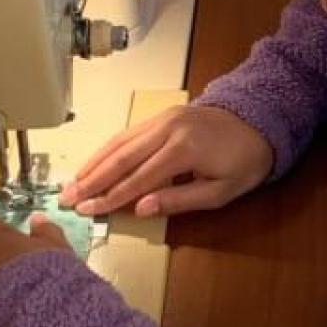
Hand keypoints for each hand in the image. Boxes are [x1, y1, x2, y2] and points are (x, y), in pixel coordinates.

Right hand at [59, 105, 271, 217]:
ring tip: (73, 183)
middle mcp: (168, 129)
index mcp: (184, 149)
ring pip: (120, 141)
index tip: (88, 211)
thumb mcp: (221, 191)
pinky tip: (94, 163)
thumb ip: (180, 200)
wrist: (259, 121)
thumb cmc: (243, 162)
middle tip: (68, 199)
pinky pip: (129, 133)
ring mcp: (163, 118)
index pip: (139, 178)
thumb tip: (140, 209)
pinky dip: (107, 149)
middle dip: (92, 180)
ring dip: (94, 163)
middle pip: (122, 157)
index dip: (111, 197)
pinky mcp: (162, 115)